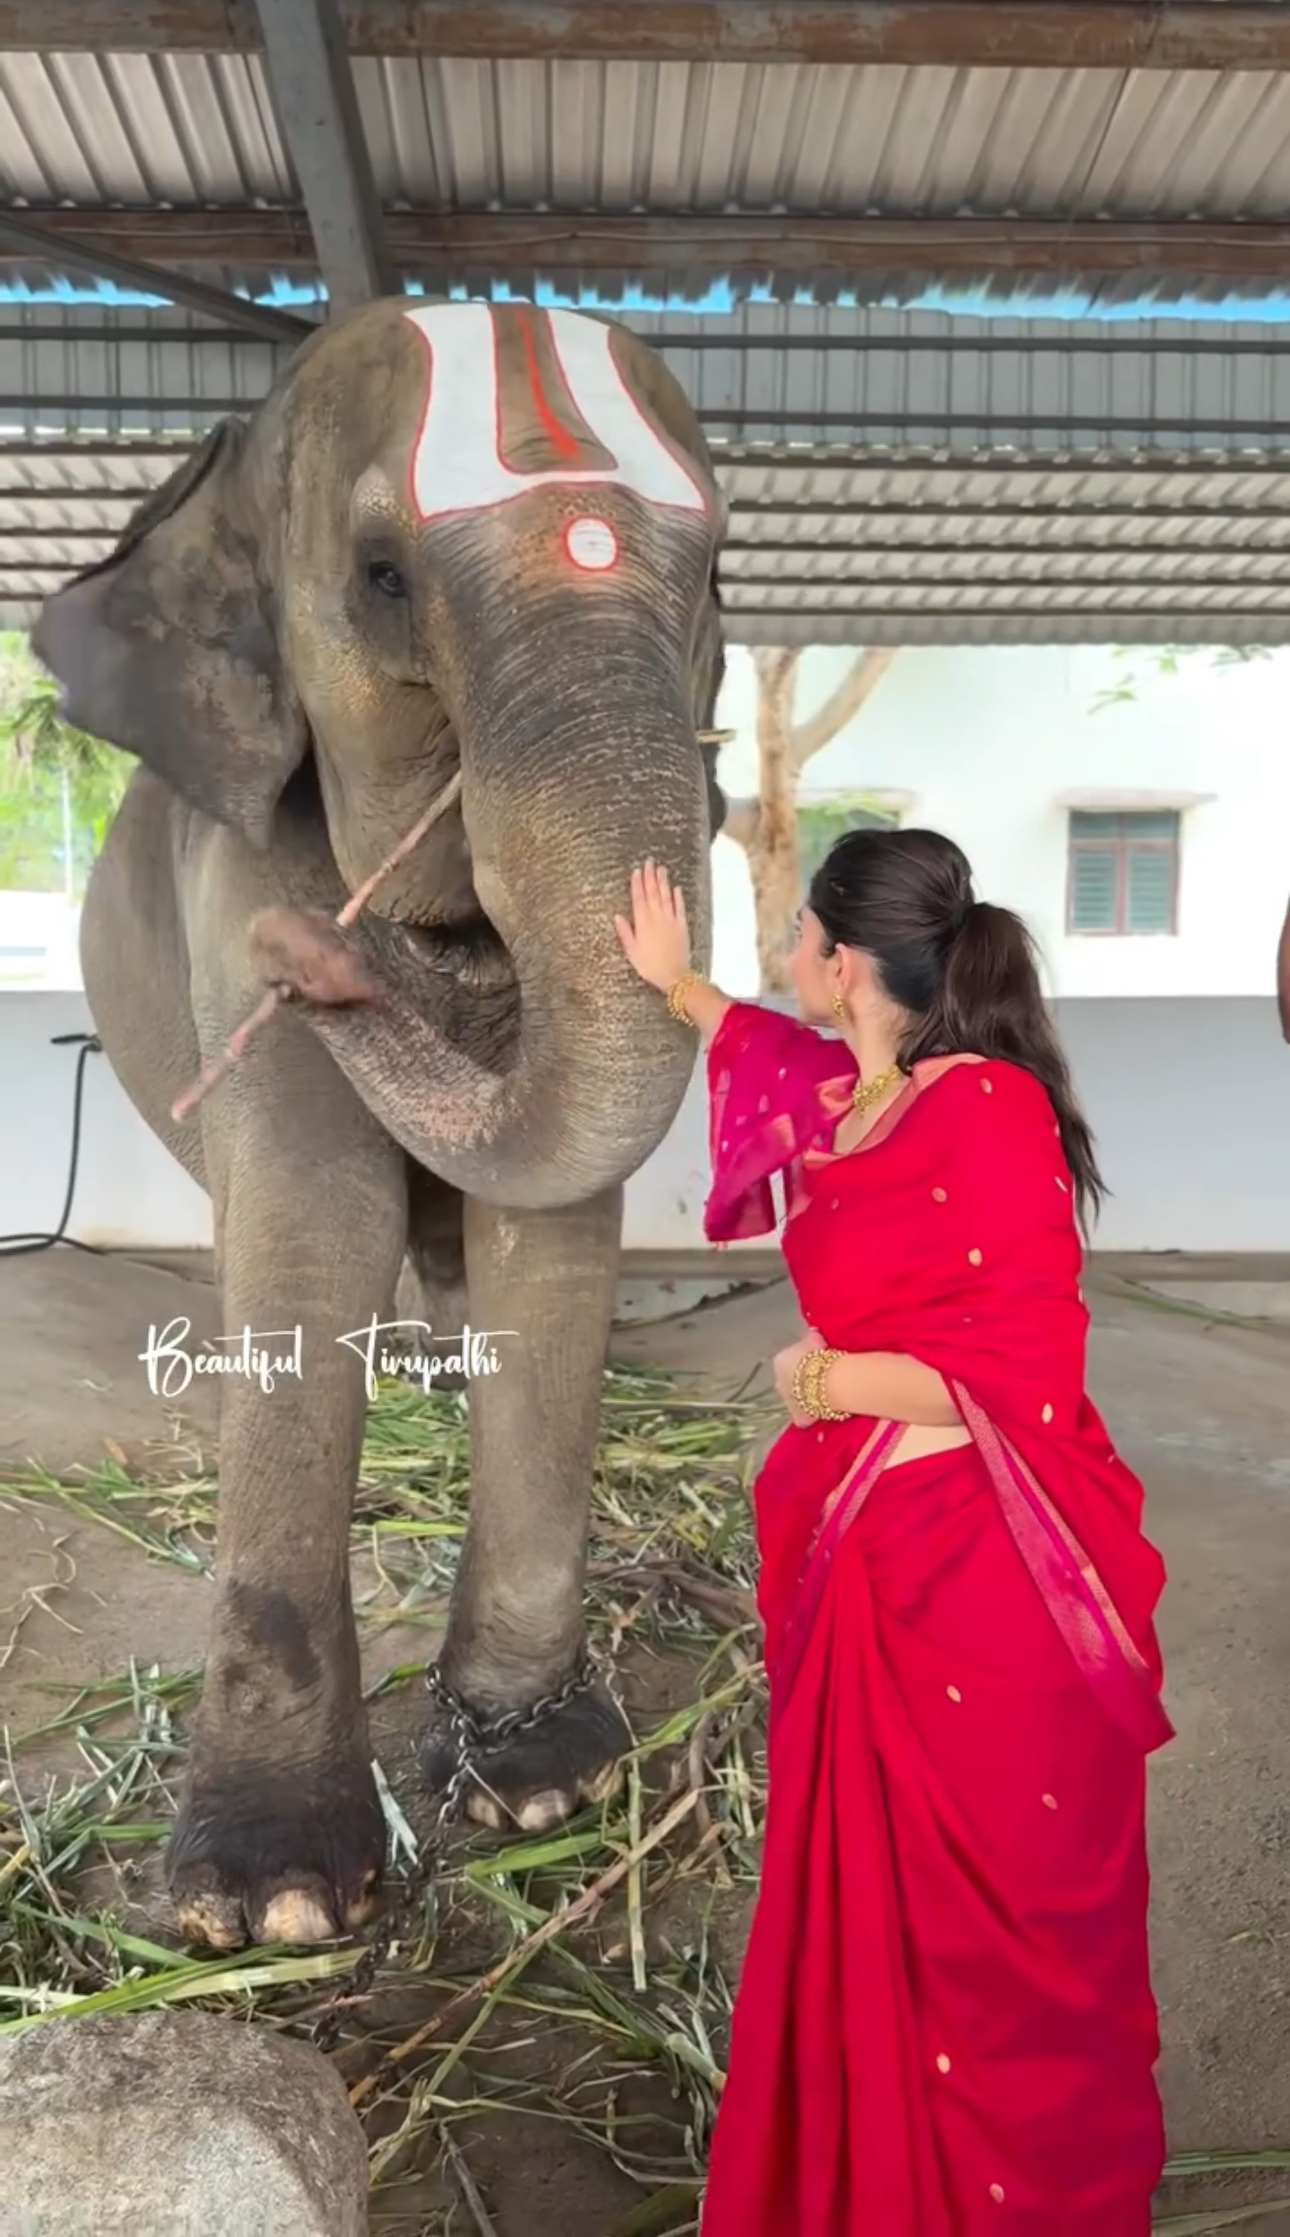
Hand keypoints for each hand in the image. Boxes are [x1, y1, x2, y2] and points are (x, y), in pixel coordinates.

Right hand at [614, 860, 691, 993]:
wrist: (674, 975)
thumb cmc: (650, 966)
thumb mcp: (632, 951)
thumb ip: (625, 932)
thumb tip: (617, 916)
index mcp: (643, 924)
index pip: (639, 899)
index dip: (637, 885)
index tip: (636, 871)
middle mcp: (657, 918)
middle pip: (653, 893)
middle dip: (650, 877)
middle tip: (649, 861)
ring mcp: (671, 921)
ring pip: (666, 897)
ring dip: (663, 882)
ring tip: (661, 868)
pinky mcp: (682, 926)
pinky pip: (680, 908)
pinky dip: (678, 897)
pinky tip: (676, 888)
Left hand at [773, 1329, 826, 1425]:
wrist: (828, 1381)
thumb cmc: (820, 1356)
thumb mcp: (815, 1339)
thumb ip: (810, 1338)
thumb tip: (813, 1332)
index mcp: (779, 1362)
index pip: (788, 1360)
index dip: (802, 1361)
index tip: (816, 1361)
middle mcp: (778, 1382)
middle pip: (788, 1381)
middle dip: (800, 1381)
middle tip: (820, 1378)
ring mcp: (787, 1402)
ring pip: (795, 1399)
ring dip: (806, 1397)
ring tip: (825, 1394)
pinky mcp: (799, 1418)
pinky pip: (804, 1416)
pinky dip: (811, 1415)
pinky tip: (823, 1410)